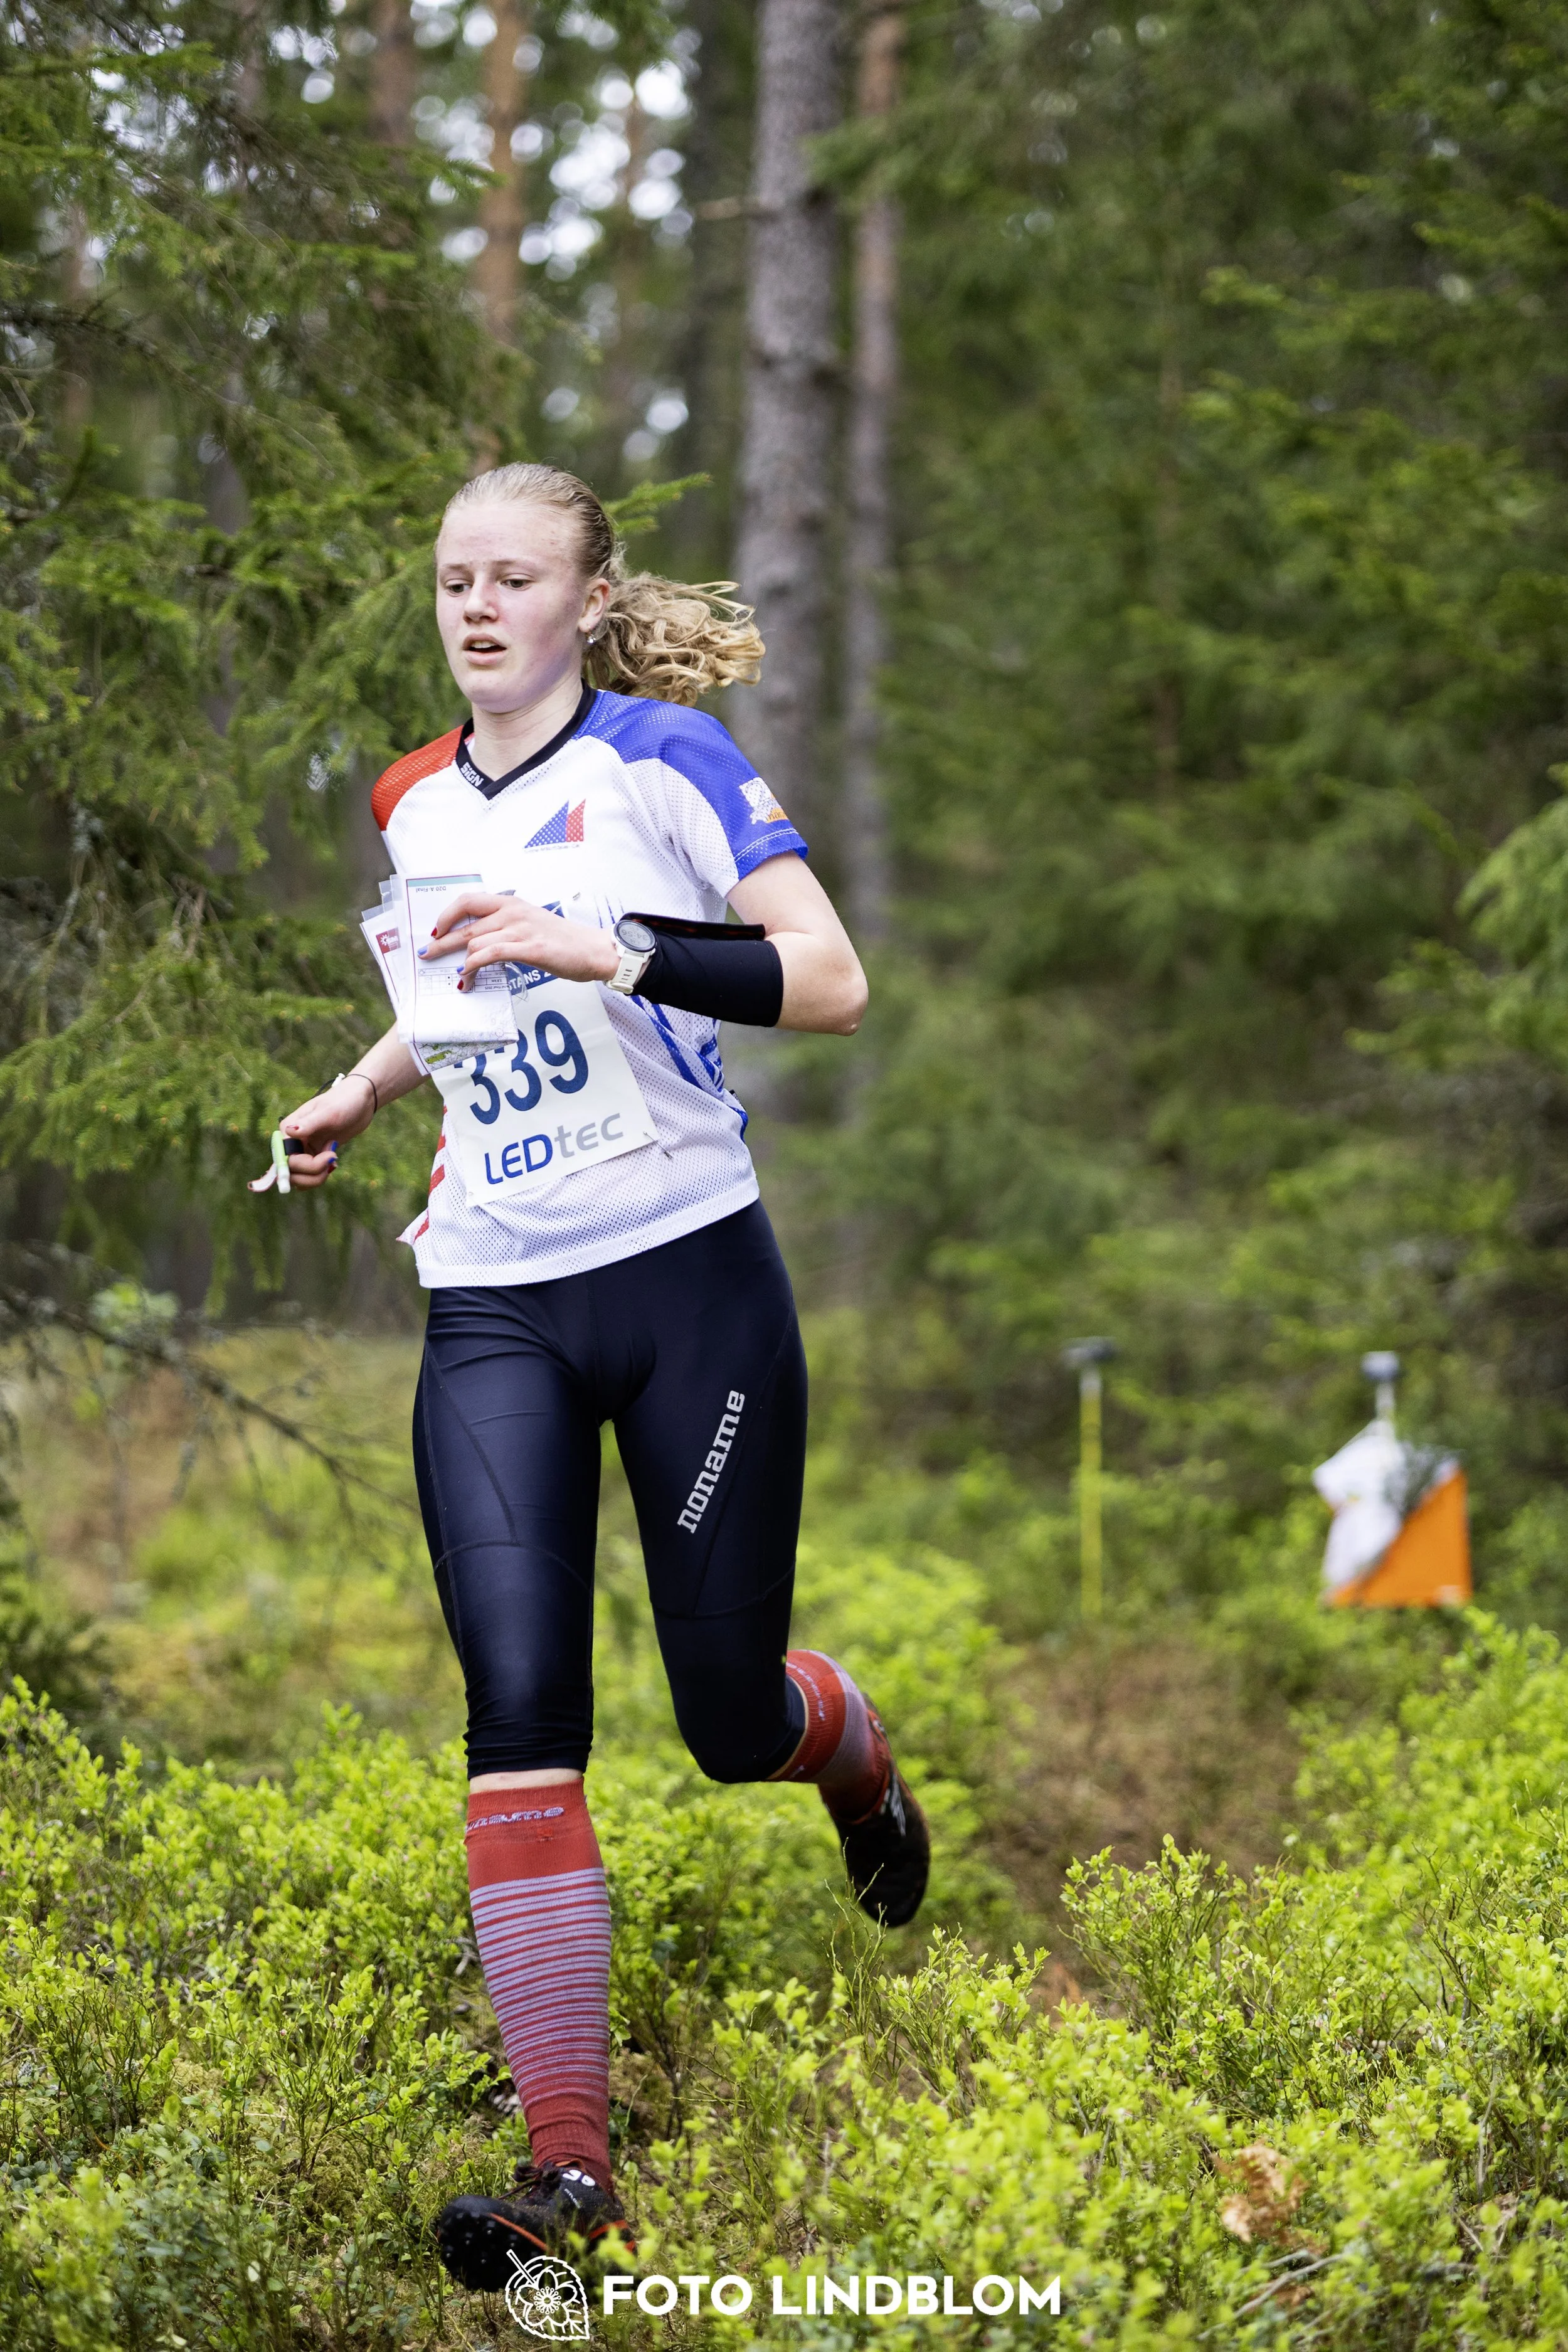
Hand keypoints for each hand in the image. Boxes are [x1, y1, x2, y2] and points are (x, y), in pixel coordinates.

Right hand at [279, 1075, 375, 1187]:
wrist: (359, 1103)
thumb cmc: (344, 1101)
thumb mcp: (328, 1112)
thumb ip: (309, 1123)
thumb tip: (289, 1130)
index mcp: (288, 1129)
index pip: (285, 1158)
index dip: (303, 1166)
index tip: (328, 1160)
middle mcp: (291, 1141)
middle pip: (290, 1172)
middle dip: (312, 1174)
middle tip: (333, 1159)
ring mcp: (302, 1150)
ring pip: (298, 1178)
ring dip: (316, 1177)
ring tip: (334, 1159)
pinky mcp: (313, 1156)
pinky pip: (309, 1175)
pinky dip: (320, 1175)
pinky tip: (334, 1162)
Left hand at [421, 891, 617, 988]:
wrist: (593, 950)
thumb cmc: (563, 941)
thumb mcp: (531, 925)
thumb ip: (506, 928)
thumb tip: (480, 942)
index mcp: (512, 903)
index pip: (469, 901)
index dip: (447, 915)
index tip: (436, 930)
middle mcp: (512, 912)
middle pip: (465, 924)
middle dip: (442, 942)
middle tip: (426, 955)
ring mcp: (520, 929)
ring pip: (474, 942)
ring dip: (457, 960)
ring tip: (453, 975)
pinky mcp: (528, 948)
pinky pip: (490, 955)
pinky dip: (473, 966)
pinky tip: (466, 976)